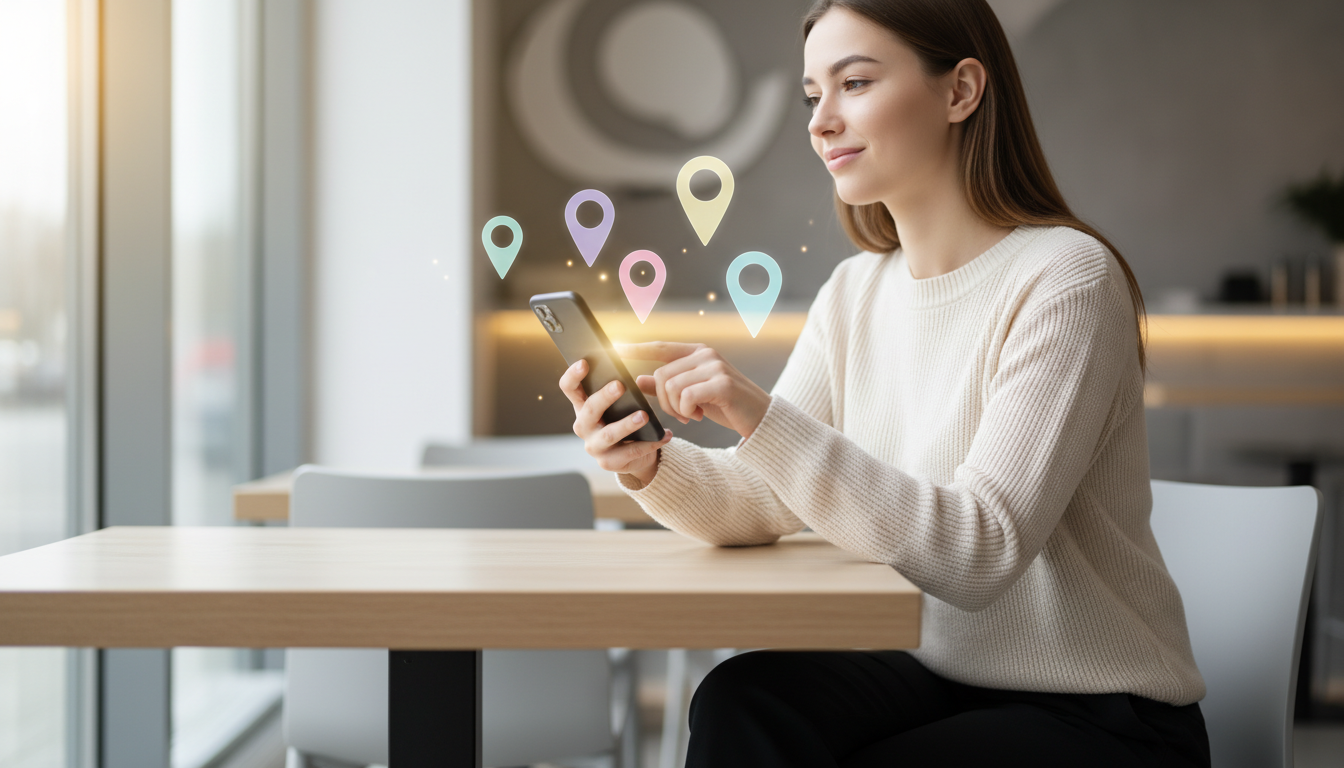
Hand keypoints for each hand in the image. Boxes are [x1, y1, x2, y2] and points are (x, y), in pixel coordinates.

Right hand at [559, 359, 671, 485]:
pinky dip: (650, 443)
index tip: (584, 362)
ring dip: (627, 424)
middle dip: (604, 397)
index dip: (573, 375)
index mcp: (583, 406)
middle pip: (589, 409)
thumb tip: (634, 377)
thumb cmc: (626, 419)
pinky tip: (665, 434)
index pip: (569, 388)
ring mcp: (594, 446)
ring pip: (609, 434)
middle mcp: (583, 426)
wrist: (634, 454)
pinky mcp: (609, 463)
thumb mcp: (621, 403)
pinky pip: (630, 452)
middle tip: (620, 385)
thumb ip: (621, 390)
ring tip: (645, 415)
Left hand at [616, 342, 770, 439]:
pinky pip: (686, 397)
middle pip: (662, 375)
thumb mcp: (692, 394)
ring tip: (691, 414)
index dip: (637, 348)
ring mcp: (715, 366)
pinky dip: (687, 410)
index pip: (661, 347)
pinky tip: (698, 415)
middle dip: (665, 401)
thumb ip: (666, 386)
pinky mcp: (722, 383)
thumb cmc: (725, 405)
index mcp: (698, 353)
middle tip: (681, 414)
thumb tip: (637, 380)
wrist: (760, 418)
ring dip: (676, 408)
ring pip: (671, 387)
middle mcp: (706, 354)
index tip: (614, 348)